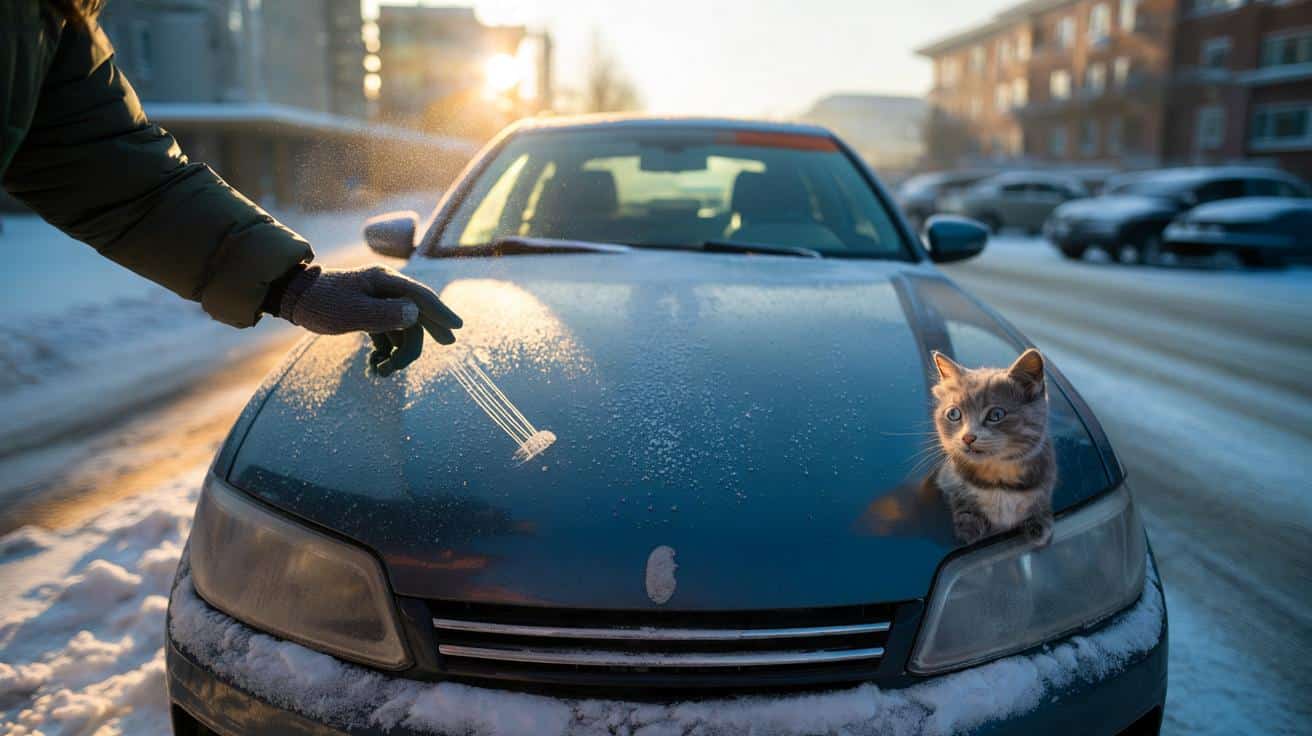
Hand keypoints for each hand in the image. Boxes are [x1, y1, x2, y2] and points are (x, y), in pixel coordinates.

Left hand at [277, 265, 461, 374]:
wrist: (294, 298)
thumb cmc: (322, 302)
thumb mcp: (352, 312)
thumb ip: (385, 314)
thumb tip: (416, 315)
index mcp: (386, 283)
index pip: (421, 297)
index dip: (440, 313)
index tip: (457, 328)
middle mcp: (387, 290)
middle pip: (416, 317)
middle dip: (417, 343)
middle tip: (425, 357)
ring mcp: (379, 302)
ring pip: (402, 330)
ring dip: (396, 354)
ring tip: (379, 371)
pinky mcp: (369, 314)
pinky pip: (388, 335)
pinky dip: (385, 352)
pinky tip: (374, 365)